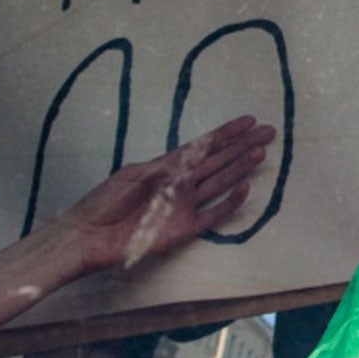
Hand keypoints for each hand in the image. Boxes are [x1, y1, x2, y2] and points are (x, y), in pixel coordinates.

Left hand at [50, 115, 271, 277]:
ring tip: (262, 152)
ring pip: (220, 182)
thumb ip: (163, 168)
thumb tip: (189, 160)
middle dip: (242, 144)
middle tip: (268, 132)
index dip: (226, 133)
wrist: (90, 236)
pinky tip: (245, 188)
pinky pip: (213, 215)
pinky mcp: (184, 229)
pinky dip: (230, 203)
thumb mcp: (131, 174)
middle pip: (218, 160)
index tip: (248, 121)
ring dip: (241, 167)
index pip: (203, 145)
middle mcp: (181, 183)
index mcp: (167, 166)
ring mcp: (185, 205)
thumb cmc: (105, 202)